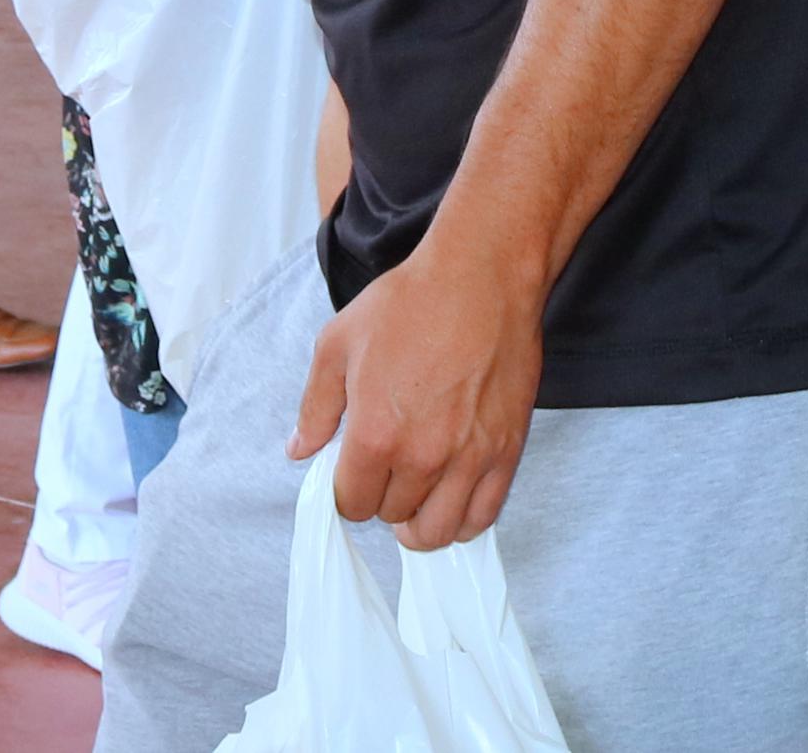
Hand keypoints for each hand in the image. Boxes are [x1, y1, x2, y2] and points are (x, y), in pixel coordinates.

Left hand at [290, 237, 545, 548]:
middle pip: (392, 516)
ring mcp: (470, 457)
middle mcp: (422, 456)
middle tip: (386, 470)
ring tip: (417, 498)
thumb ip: (315, 407)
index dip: (346, 491)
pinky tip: (452, 500)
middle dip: (383, 498)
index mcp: (374, 435)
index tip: (354, 471)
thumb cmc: (409, 303)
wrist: (482, 277)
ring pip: (437, 531)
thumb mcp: (338, 344)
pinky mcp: (508, 449)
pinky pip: (484, 516)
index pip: (351, 503)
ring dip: (420, 522)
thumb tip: (299, 450)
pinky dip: (464, 521)